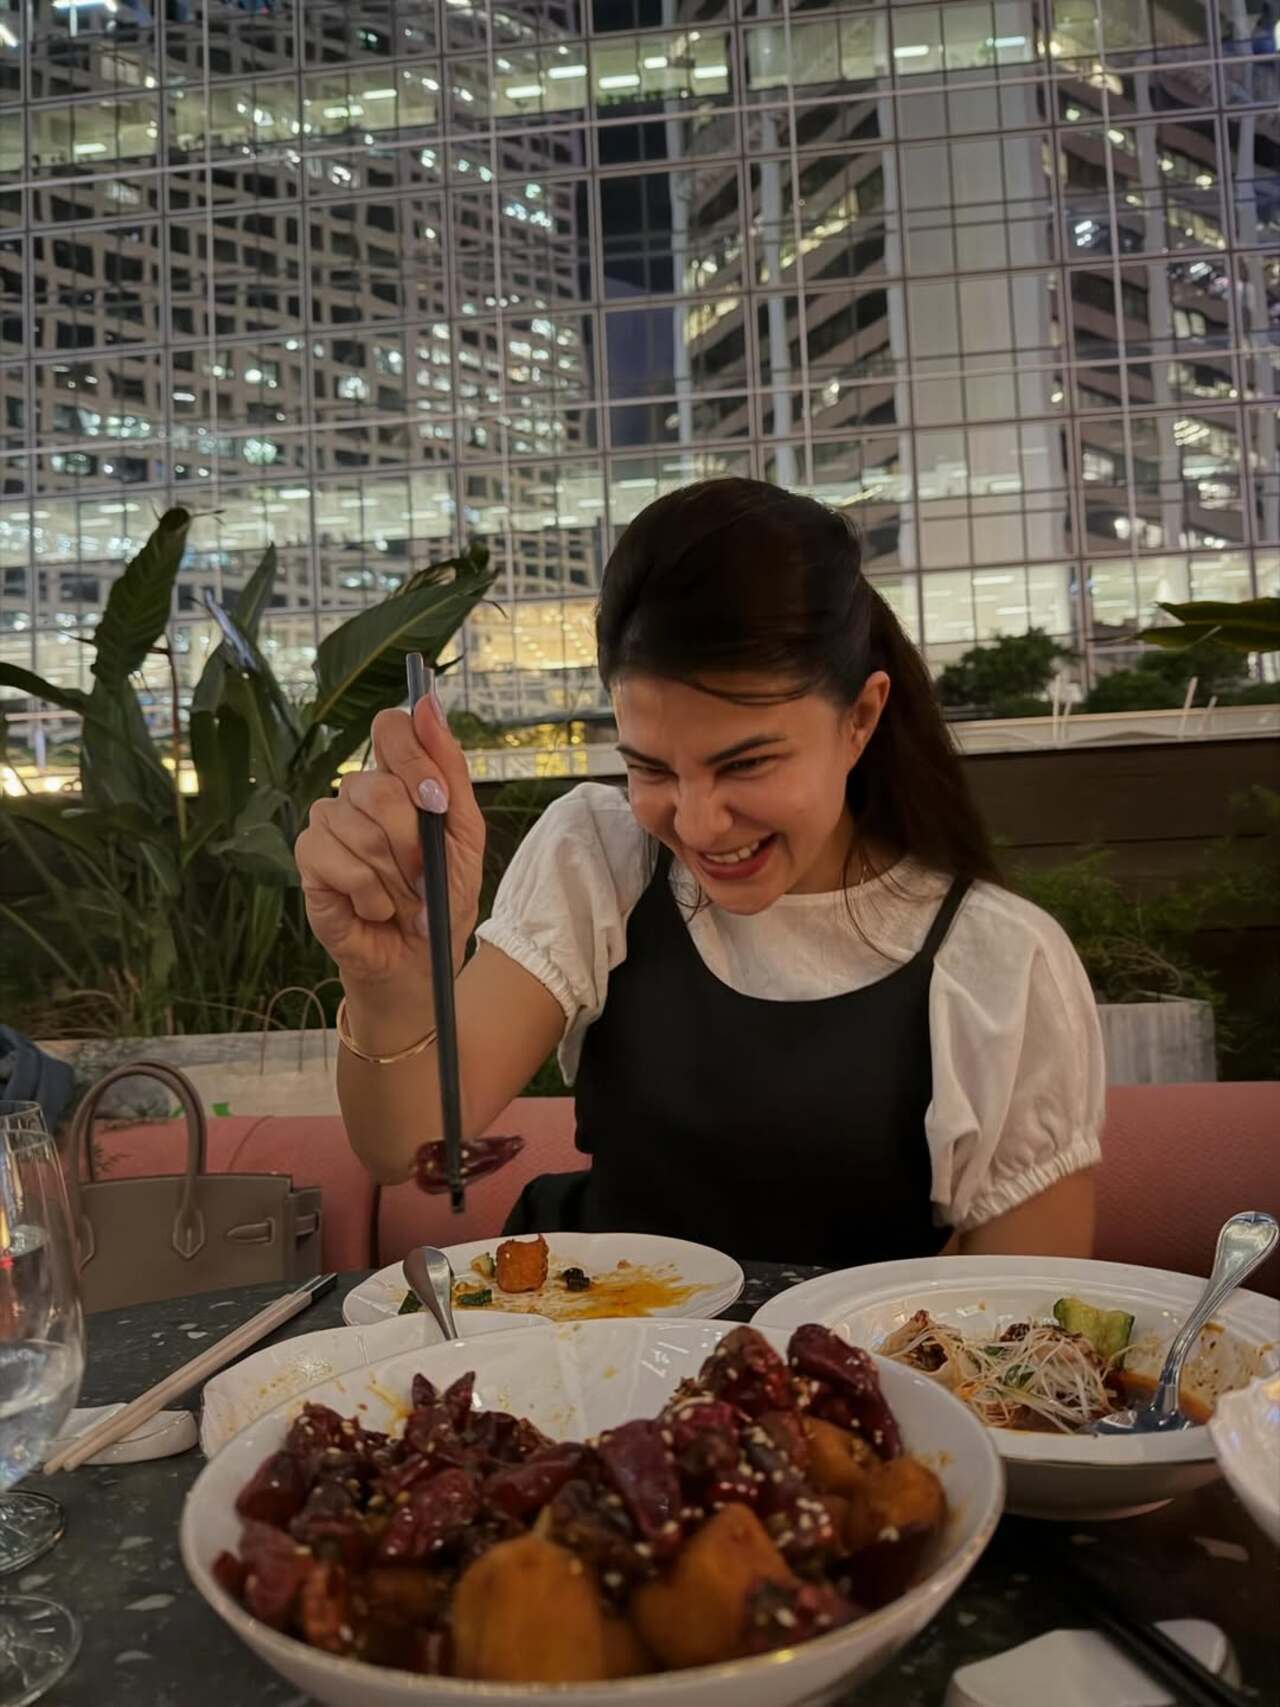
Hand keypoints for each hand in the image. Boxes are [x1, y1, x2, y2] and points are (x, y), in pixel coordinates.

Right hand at [296, 696, 485, 988]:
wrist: (419, 961)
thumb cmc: (442, 897)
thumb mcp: (464, 835)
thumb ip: (450, 768)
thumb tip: (427, 701)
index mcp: (399, 778)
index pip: (391, 728)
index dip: (413, 757)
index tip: (436, 800)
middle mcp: (358, 794)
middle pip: (376, 786)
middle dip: (411, 840)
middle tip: (424, 875)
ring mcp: (329, 824)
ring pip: (355, 826)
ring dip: (391, 876)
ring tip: (400, 899)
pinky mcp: (308, 860)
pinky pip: (332, 858)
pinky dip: (365, 892)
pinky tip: (372, 909)